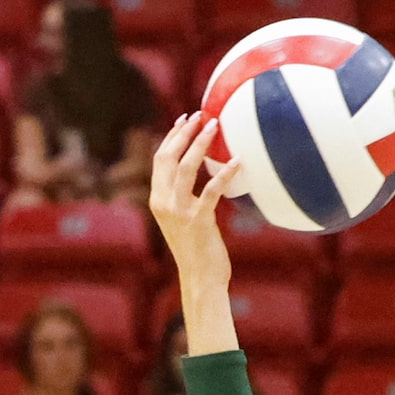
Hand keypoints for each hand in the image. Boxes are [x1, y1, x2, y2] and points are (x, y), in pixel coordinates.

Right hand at [146, 115, 233, 291]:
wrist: (200, 279)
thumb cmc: (199, 250)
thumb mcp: (186, 221)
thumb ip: (187, 199)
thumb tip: (205, 177)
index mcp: (158, 199)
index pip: (160, 160)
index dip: (171, 137)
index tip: (184, 120)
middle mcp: (163, 202)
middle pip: (168, 157)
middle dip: (183, 133)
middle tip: (200, 115)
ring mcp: (179, 211)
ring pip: (185, 168)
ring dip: (200, 144)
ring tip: (215, 127)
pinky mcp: (198, 221)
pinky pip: (211, 191)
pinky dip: (224, 174)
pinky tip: (237, 162)